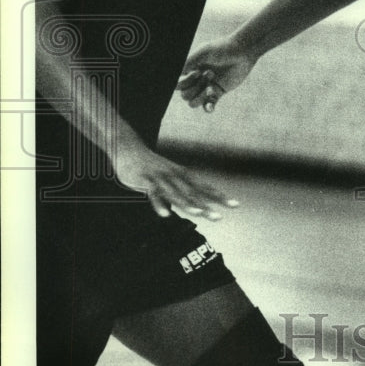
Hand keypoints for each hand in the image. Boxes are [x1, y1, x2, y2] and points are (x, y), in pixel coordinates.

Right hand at [113, 138, 238, 220]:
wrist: (129, 148)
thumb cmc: (151, 165)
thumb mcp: (169, 176)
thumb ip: (181, 190)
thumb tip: (195, 204)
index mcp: (182, 174)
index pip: (204, 187)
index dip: (219, 196)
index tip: (235, 205)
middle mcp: (174, 175)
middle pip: (193, 192)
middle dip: (207, 205)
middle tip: (219, 217)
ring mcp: (160, 177)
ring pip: (175, 193)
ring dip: (186, 203)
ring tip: (198, 213)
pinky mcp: (145, 180)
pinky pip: (153, 194)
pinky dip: (159, 204)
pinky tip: (165, 214)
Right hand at [177, 35, 257, 111]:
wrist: (242, 52)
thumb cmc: (222, 49)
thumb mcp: (203, 52)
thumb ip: (188, 63)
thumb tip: (178, 75)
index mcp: (190, 69)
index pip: (178, 85)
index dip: (185, 82)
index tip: (198, 72)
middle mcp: (196, 79)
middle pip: (185, 95)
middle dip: (196, 87)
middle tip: (211, 73)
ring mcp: (206, 86)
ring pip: (193, 103)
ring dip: (201, 97)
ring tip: (212, 87)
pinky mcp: (218, 92)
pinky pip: (208, 106)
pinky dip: (208, 108)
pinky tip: (211, 107)